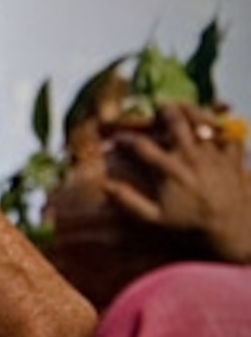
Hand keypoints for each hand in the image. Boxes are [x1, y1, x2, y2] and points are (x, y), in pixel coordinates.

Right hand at [103, 100, 250, 263]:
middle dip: (165, 110)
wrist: (229, 230)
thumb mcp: (153, 218)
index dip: (125, 138)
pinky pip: (230, 134)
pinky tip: (217, 127)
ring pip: (203, 121)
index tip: (117, 139)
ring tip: (185, 106)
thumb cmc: (189, 224)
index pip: (140, 145)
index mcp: (167, 169)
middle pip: (175, 121)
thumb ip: (128, 200)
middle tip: (159, 108)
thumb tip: (104, 186)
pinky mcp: (233, 158)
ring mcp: (213, 154)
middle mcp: (189, 156)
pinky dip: (224, 128)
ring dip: (192, 111)